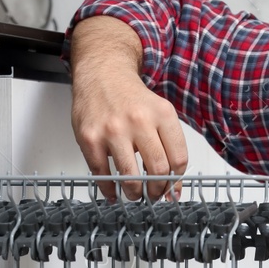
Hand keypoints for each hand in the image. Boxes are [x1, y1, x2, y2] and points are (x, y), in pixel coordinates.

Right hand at [70, 16, 188, 200]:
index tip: (171, 190)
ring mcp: (113, 130)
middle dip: (156, 191)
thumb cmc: (130, 97)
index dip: (176, 181)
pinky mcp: (90, 138)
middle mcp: (139, 121)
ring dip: (134, 194)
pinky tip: (112, 192)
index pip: (178, 159)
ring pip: (130, 178)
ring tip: (134, 194)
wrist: (101, 73)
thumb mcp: (158, 112)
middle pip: (157, 171)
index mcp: (162, 114)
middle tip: (152, 195)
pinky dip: (108, 190)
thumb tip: (171, 185)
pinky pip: (102, 174)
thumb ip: (168, 144)